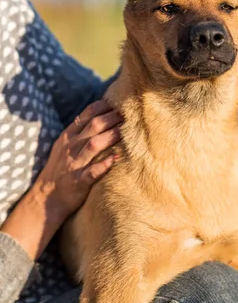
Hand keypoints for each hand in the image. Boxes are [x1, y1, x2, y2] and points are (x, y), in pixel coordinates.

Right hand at [36, 100, 121, 222]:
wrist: (45, 198)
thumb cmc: (60, 169)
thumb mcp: (64, 146)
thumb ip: (79, 131)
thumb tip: (99, 114)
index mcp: (68, 137)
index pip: (86, 115)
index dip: (103, 107)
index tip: (117, 103)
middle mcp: (71, 148)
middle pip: (93, 126)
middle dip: (111, 118)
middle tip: (127, 114)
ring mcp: (74, 164)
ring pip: (94, 145)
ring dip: (111, 136)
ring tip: (125, 131)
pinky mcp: (78, 182)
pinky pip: (92, 172)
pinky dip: (104, 165)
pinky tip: (115, 158)